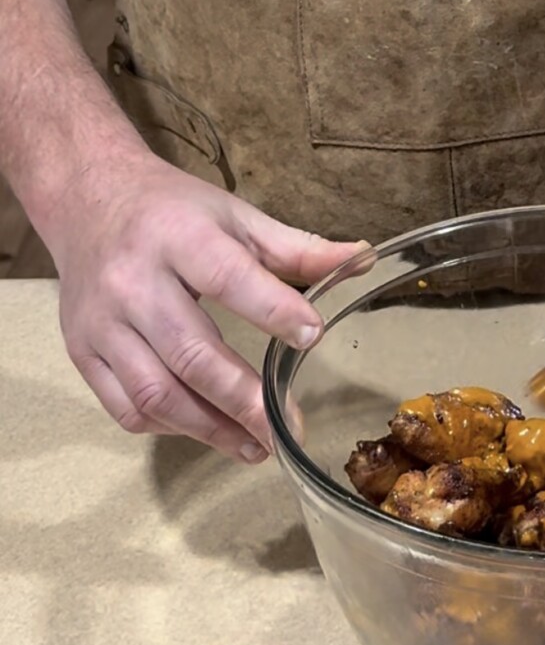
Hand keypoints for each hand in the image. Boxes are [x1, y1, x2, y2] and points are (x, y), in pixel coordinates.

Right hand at [49, 153, 371, 462]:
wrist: (87, 199)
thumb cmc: (170, 210)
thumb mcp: (233, 215)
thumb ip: (296, 247)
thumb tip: (362, 259)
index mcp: (177, 236)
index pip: (227, 277)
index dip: (272, 309)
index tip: (312, 337)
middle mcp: (133, 282)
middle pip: (190, 352)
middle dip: (243, 399)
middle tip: (286, 428)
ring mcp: (102, 323)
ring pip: (155, 392)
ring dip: (209, 427)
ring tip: (255, 446)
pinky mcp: (82, 352)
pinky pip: (125, 407)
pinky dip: (168, 426)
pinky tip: (203, 427)